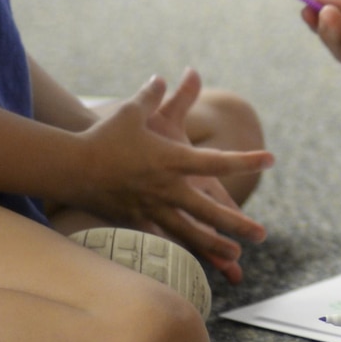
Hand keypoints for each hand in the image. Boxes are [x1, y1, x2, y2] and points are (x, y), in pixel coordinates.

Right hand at [75, 71, 273, 278]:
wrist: (70, 168)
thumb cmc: (104, 136)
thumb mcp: (132, 111)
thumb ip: (153, 95)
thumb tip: (163, 77)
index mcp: (172, 159)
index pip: (217, 161)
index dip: (246, 160)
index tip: (270, 159)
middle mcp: (167, 187)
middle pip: (209, 210)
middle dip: (238, 224)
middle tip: (262, 234)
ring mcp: (151, 208)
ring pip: (189, 233)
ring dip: (214, 246)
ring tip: (236, 257)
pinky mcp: (136, 221)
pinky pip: (162, 240)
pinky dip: (178, 251)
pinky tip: (192, 264)